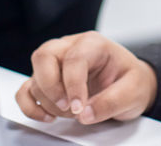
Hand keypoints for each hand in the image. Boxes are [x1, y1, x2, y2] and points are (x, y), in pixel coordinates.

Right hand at [16, 31, 157, 125]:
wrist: (130, 85)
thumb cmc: (130, 81)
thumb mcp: (133, 91)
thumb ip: (111, 102)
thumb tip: (84, 114)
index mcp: (93, 44)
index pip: (74, 58)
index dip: (73, 84)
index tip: (79, 107)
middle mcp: (70, 48)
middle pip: (44, 56)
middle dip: (51, 86)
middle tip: (67, 107)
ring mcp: (56, 64)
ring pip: (35, 76)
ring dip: (48, 101)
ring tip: (70, 113)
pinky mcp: (47, 81)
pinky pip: (26, 90)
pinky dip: (30, 106)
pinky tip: (47, 117)